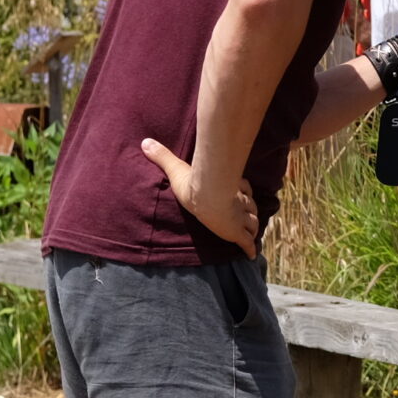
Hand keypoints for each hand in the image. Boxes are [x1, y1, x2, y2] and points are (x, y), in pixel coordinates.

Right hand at [138, 138, 259, 257]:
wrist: (205, 196)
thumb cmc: (193, 184)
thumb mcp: (176, 169)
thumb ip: (163, 157)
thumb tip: (145, 142)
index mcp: (227, 189)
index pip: (242, 189)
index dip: (243, 190)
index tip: (241, 192)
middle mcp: (236, 203)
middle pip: (250, 206)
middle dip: (249, 209)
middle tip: (246, 213)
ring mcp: (239, 219)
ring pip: (252, 222)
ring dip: (251, 225)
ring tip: (248, 230)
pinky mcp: (238, 233)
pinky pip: (247, 243)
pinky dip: (249, 248)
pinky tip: (251, 255)